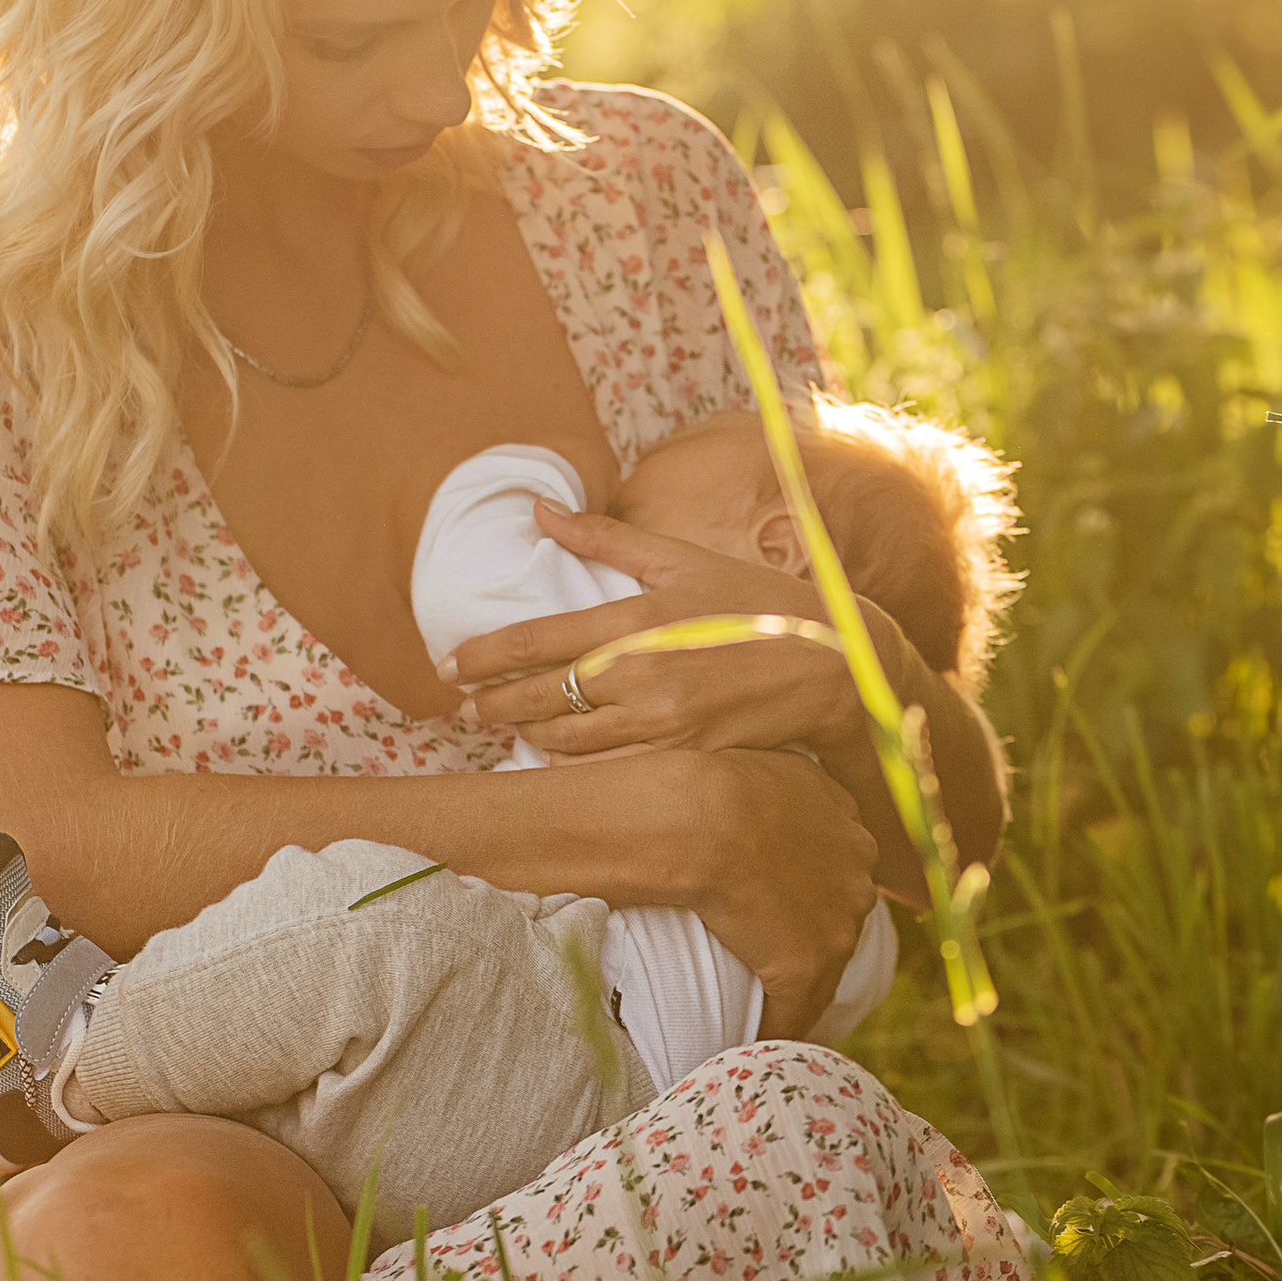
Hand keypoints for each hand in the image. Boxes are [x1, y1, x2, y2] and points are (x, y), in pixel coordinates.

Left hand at [442, 498, 901, 782]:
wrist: (832, 664)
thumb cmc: (755, 603)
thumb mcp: (681, 559)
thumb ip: (603, 539)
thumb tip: (539, 509)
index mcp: (635, 620)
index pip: (535, 642)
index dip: (482, 658)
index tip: (448, 665)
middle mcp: (641, 676)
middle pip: (539, 700)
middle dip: (491, 705)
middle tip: (462, 708)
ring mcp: (662, 724)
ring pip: (567, 743)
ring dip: (529, 737)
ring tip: (508, 728)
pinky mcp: (682, 760)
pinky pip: (609, 771)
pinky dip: (576, 765)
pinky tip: (560, 757)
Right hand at [674, 744, 880, 1031]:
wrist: (698, 815)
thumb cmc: (709, 778)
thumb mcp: (767, 763)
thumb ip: (787, 784)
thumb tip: (766, 801)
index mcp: (846, 820)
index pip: (841, 865)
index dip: (812, 885)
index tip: (784, 899)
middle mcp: (857, 870)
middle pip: (841, 914)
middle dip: (812, 932)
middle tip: (768, 946)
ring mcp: (837, 921)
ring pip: (823, 966)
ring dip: (797, 986)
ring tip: (762, 1002)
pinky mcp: (806, 964)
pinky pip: (794, 1011)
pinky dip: (774, 1029)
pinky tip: (747, 1043)